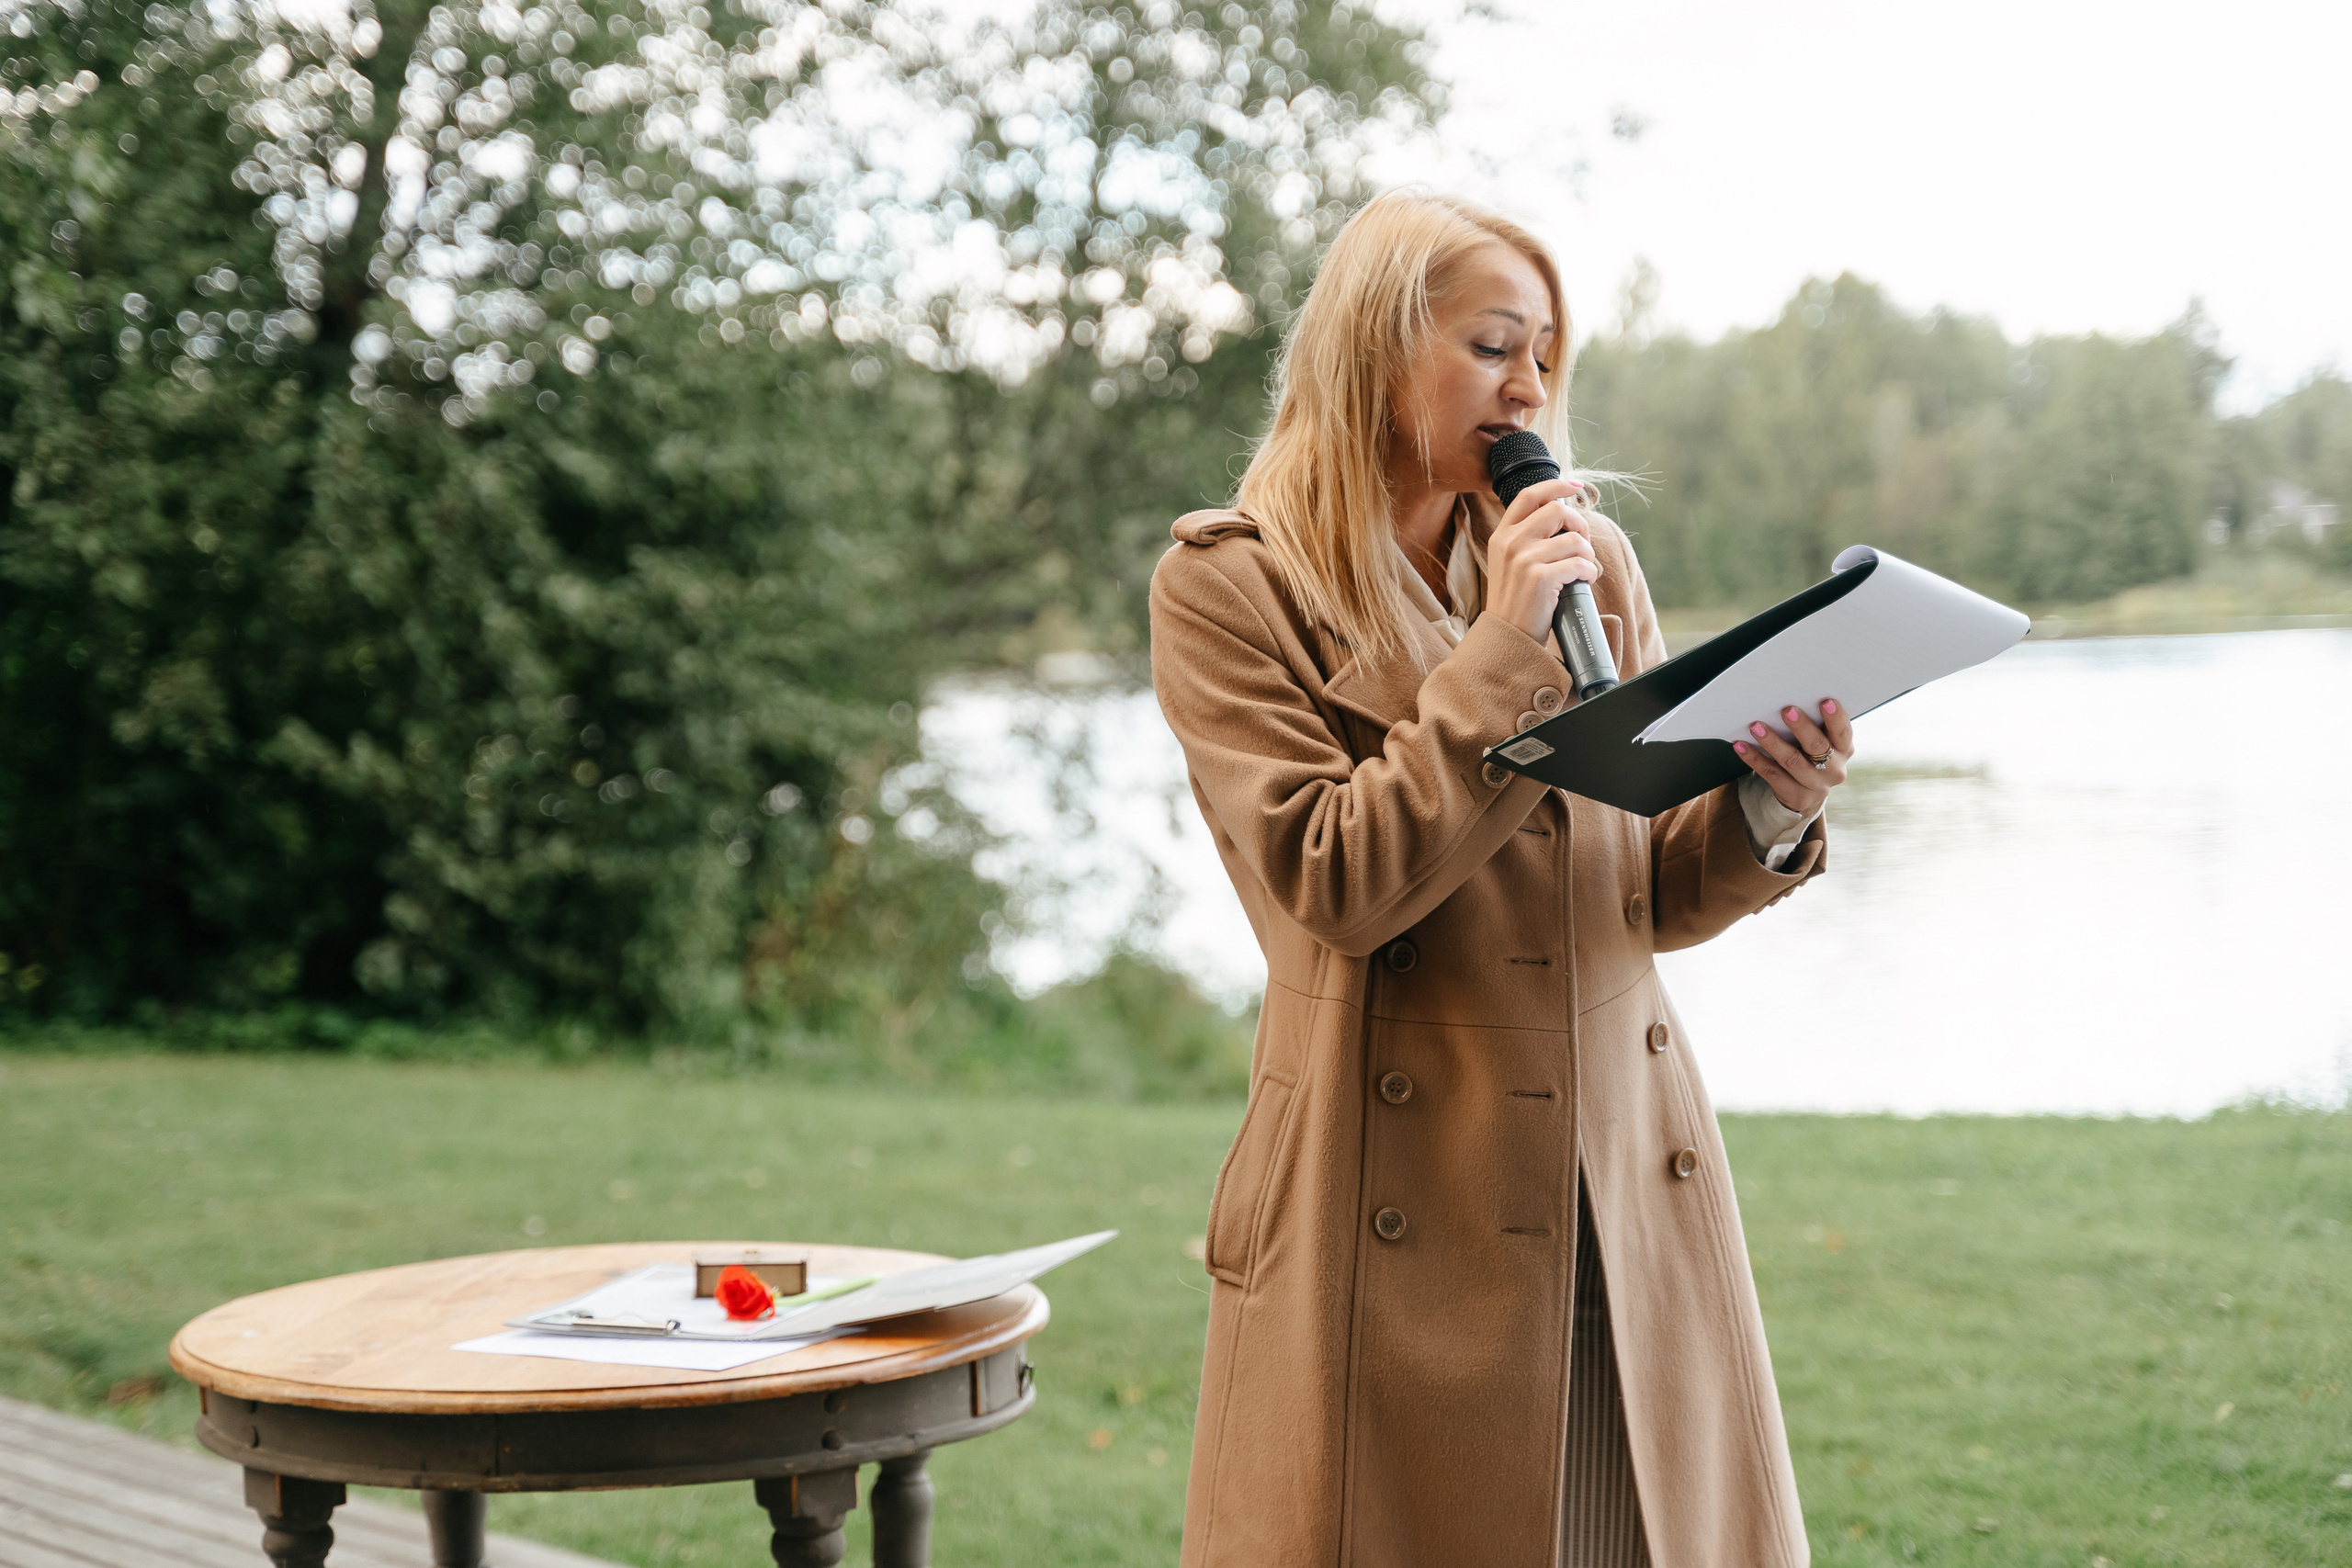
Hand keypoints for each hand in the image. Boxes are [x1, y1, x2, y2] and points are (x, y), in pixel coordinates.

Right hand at [1484, 477, 1603, 644]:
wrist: (1507, 636)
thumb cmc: (1515, 600)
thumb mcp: (1509, 562)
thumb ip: (1527, 537)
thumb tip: (1565, 516)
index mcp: (1502, 535)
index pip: (1530, 495)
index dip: (1556, 484)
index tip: (1575, 485)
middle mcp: (1511, 543)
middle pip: (1557, 510)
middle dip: (1579, 524)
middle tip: (1583, 543)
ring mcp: (1524, 560)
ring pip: (1574, 539)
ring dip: (1587, 553)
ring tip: (1583, 568)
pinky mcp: (1540, 578)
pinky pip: (1579, 564)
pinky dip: (1589, 572)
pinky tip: (1584, 581)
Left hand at [1732, 699, 1853, 815]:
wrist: (1806, 792)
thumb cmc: (1811, 754)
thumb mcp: (1823, 742)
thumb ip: (1816, 726)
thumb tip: (1790, 701)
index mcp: (1844, 749)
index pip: (1843, 732)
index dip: (1835, 718)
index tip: (1825, 701)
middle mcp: (1834, 769)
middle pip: (1817, 746)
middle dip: (1802, 727)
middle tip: (1787, 710)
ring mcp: (1816, 786)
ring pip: (1792, 761)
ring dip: (1772, 742)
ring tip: (1756, 726)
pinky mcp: (1796, 797)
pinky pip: (1771, 775)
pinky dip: (1754, 759)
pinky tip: (1741, 746)